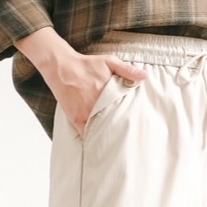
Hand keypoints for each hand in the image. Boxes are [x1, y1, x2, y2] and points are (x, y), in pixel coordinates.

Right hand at [16, 27, 145, 135]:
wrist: (62, 67)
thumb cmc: (87, 64)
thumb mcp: (109, 62)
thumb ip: (127, 70)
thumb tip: (144, 77)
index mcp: (107, 92)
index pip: (123, 110)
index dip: (130, 118)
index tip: (136, 123)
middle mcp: (96, 104)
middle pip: (113, 122)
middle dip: (121, 129)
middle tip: (129, 137)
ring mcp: (85, 113)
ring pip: (100, 130)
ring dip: (108, 136)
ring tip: (117, 144)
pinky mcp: (76, 119)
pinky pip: (86, 134)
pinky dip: (93, 139)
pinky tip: (100, 145)